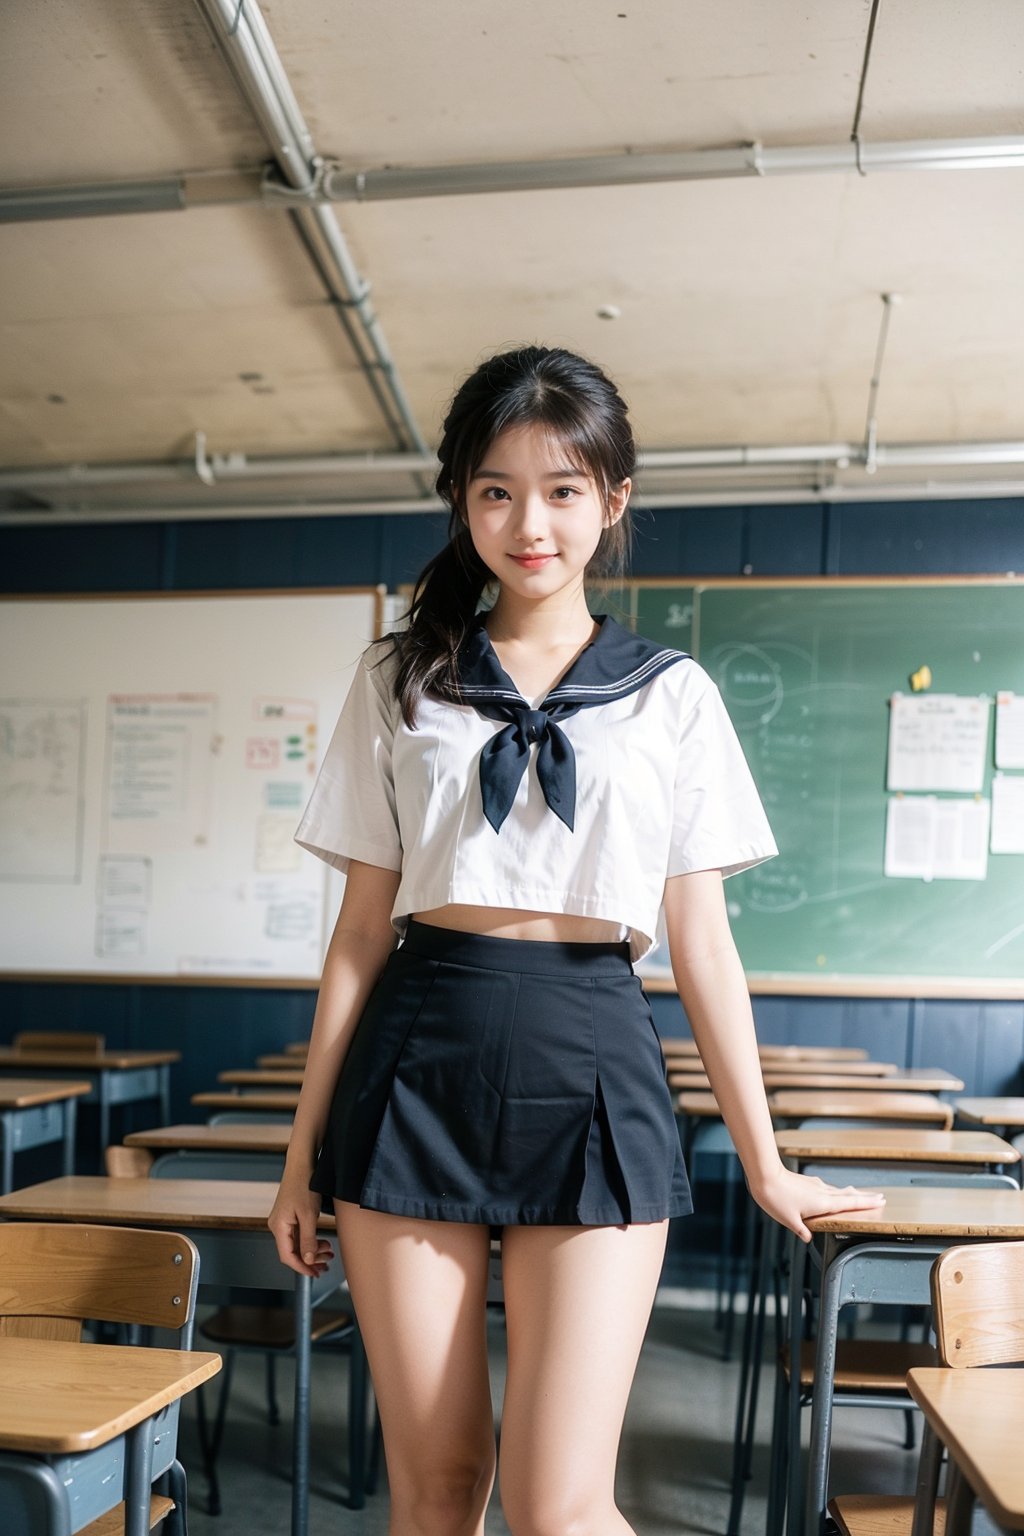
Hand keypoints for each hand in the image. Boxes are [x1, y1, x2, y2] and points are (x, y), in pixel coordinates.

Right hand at [268, 1174, 334, 1277]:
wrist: (302, 1164)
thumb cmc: (304, 1185)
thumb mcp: (309, 1215)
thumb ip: (308, 1240)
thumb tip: (307, 1260)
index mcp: (278, 1227)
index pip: (287, 1256)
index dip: (302, 1267)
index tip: (315, 1274)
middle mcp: (277, 1226)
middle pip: (292, 1252)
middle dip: (310, 1259)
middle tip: (327, 1263)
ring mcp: (283, 1221)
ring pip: (297, 1244)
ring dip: (312, 1250)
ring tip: (329, 1252)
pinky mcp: (289, 1217)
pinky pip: (298, 1235)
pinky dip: (310, 1241)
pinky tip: (322, 1243)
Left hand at [751, 1165, 885, 1243]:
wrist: (765, 1176)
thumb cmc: (776, 1198)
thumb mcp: (789, 1221)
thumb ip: (801, 1230)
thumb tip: (807, 1238)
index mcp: (822, 1202)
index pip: (850, 1203)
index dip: (867, 1202)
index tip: (881, 1200)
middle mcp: (822, 1192)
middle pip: (849, 1195)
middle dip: (864, 1197)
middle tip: (880, 1198)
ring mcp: (815, 1185)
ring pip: (838, 1191)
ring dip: (851, 1194)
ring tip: (860, 1196)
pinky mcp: (807, 1183)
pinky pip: (828, 1189)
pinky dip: (837, 1192)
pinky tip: (833, 1194)